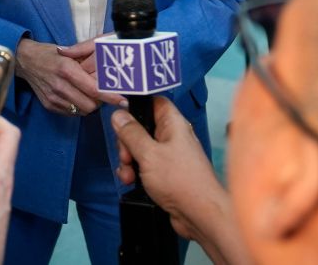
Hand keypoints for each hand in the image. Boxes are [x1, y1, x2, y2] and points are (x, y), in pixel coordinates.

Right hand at [16, 37, 123, 115]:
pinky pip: (72, 113)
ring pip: (82, 111)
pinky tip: (76, 95)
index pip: (94, 89)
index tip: (123, 100)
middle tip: (102, 92)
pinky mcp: (49, 105)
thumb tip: (110, 66)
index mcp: (67, 69)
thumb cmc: (51, 53)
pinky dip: (78, 106)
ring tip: (88, 93)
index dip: (110, 96)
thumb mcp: (70, 50)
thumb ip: (89, 59)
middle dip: (100, 101)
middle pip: (90, 105)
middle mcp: (60, 85)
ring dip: (90, 104)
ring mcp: (53, 97)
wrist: (25, 60)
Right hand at [112, 98, 239, 254]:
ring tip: (128, 174)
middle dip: (127, 142)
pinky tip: (131, 182)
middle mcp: (172, 136)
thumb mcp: (148, 154)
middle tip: (126, 156)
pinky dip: (135, 172)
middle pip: (141, 127)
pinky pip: (144, 165)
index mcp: (173, 124)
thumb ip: (131, 133)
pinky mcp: (165, 173)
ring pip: (140, 149)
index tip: (121, 116)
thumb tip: (118, 114)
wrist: (199, 214)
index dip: (137, 106)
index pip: (153, 102)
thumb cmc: (179, 180)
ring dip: (129, 160)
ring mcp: (169, 155)